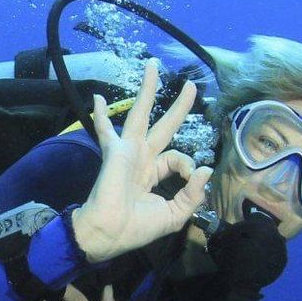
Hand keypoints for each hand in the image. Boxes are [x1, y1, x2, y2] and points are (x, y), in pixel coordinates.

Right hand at [68, 58, 210, 263]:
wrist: (109, 235)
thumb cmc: (137, 228)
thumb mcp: (175, 214)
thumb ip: (192, 194)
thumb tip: (205, 168)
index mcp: (154, 173)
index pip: (178, 159)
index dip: (189, 167)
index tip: (191, 179)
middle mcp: (142, 158)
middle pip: (164, 125)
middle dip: (178, 105)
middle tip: (191, 85)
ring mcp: (128, 152)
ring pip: (141, 114)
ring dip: (147, 90)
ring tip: (153, 66)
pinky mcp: (116, 152)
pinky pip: (106, 130)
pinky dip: (100, 115)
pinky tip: (96, 97)